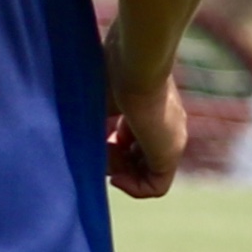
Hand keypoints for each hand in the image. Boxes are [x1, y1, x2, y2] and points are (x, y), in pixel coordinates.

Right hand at [107, 65, 189, 196]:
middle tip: (98, 148)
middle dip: (113, 160)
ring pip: (145, 171)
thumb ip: (94, 121)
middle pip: (138, 158)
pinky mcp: (170, 152)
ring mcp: (170, 139)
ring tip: (105, 155)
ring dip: (119, 171)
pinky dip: (134, 188)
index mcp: (148, 108)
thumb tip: (81, 147)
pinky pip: (157, 187)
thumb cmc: (111, 72)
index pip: (132, 140)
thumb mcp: (97, 100)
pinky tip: (115, 176)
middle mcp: (164, 125)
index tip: (97, 139)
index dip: (111, 147)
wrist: (135, 63)